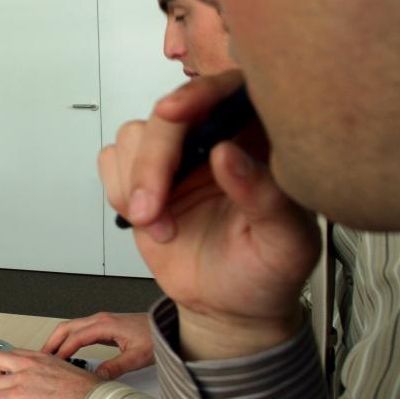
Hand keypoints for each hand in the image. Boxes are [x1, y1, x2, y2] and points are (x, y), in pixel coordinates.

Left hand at [0, 349, 102, 398]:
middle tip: (4, 384)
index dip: (11, 365)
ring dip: (0, 392)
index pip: (14, 353)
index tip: (12, 373)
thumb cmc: (87, 390)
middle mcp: (28, 364)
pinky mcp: (17, 396)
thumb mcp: (67, 369)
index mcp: (41, 357)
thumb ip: (51, 370)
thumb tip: (47, 379)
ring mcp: (21, 379)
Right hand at [41, 312, 152, 378]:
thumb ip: (116, 367)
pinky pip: (79, 330)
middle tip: (40, 357)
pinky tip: (67, 349)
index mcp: (105, 325)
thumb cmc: (155, 337)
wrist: (167, 327)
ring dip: (58, 339)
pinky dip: (68, 339)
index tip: (52, 363)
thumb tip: (97, 378)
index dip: (62, 351)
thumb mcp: (138, 356)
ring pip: (71, 327)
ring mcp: (101, 321)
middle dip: (51, 342)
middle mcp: (100, 320)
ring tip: (49, 355)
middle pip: (67, 328)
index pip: (75, 337)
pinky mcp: (104, 325)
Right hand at [98, 71, 319, 360]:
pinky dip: (119, 190)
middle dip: (153, 159)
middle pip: (169, 114)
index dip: (199, 92)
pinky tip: (149, 219)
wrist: (228, 307)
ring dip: (136, 181)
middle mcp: (215, 139)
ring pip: (136, 134)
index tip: (174, 112)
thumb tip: (230, 155)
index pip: (230, 91)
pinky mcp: (145, 175)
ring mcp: (177, 156)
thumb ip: (265, 198)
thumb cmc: (267, 272)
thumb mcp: (286, 244)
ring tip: (159, 224)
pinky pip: (113, 160)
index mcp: (260, 141)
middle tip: (152, 205)